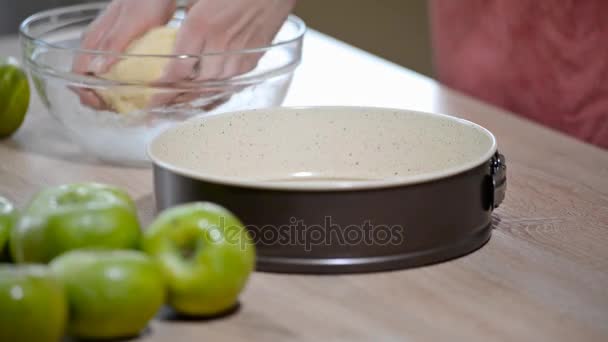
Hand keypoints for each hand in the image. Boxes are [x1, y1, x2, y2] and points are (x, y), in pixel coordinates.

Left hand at [74, 0, 295, 109]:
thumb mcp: (197, 2)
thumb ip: (186, 25)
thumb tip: (171, 43)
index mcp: (200, 27)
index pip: (176, 71)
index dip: (162, 90)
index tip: (151, 100)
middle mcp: (219, 47)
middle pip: (193, 87)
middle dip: (175, 100)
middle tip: (160, 108)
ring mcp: (237, 58)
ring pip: (211, 89)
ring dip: (194, 99)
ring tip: (179, 106)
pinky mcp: (251, 63)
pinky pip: (229, 86)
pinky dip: (215, 93)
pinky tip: (205, 96)